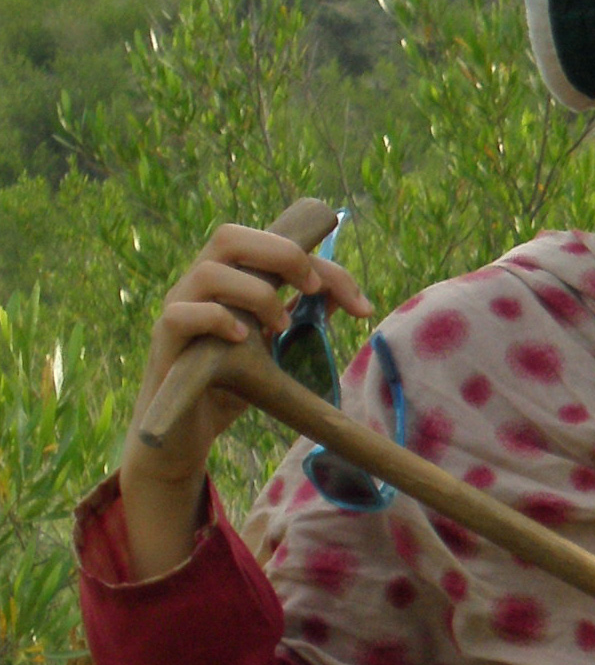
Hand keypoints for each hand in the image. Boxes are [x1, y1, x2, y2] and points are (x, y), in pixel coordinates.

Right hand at [119, 224, 371, 574]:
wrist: (189, 429)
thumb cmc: (233, 381)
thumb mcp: (279, 347)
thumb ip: (305, 317)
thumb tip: (342, 294)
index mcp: (231, 277)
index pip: (272, 243)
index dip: (321, 263)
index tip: (360, 306)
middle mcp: (200, 285)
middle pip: (229, 236)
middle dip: (283, 255)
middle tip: (313, 289)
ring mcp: (178, 308)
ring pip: (208, 271)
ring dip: (256, 294)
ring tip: (281, 326)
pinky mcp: (164, 341)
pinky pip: (181, 314)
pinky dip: (218, 320)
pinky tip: (243, 340)